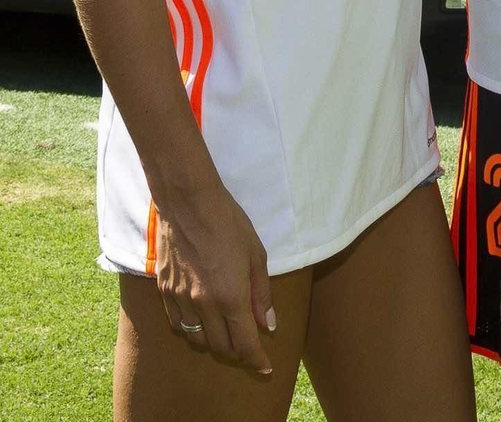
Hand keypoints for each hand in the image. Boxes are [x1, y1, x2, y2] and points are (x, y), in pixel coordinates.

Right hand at [155, 185, 275, 373]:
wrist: (188, 202)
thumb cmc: (228, 222)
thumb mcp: (256, 254)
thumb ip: (261, 294)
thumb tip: (267, 324)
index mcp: (230, 296)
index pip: (244, 344)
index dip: (256, 361)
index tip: (265, 368)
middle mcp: (203, 305)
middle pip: (221, 347)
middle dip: (238, 351)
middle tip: (248, 344)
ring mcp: (180, 300)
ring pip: (197, 340)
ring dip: (214, 342)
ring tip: (225, 330)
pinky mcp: (164, 292)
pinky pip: (178, 324)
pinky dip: (192, 328)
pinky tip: (202, 317)